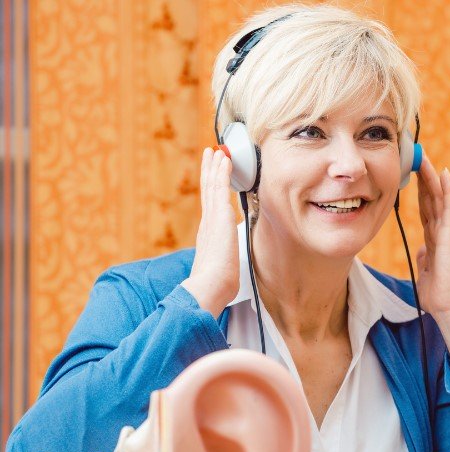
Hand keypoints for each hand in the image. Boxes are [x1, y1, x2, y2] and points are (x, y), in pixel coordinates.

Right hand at [181, 148, 238, 317]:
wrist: (211, 285)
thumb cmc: (217, 284)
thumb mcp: (221, 270)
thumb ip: (222, 265)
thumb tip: (225, 274)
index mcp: (208, 234)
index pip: (209, 206)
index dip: (210, 189)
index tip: (211, 177)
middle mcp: (208, 223)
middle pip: (207, 191)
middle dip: (209, 171)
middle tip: (209, 154)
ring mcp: (212, 218)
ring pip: (212, 185)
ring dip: (215, 167)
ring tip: (216, 151)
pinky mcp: (219, 215)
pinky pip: (220, 187)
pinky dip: (221, 172)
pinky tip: (224, 160)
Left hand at [414, 155, 449, 364]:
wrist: (448, 305)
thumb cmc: (438, 293)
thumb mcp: (425, 271)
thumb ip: (424, 257)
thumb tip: (421, 250)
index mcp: (434, 239)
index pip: (425, 209)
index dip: (419, 191)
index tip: (411, 175)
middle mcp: (441, 231)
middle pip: (431, 198)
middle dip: (424, 178)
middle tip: (416, 157)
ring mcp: (447, 231)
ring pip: (440, 198)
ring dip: (432, 178)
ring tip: (425, 158)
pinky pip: (448, 208)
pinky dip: (447, 190)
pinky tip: (444, 175)